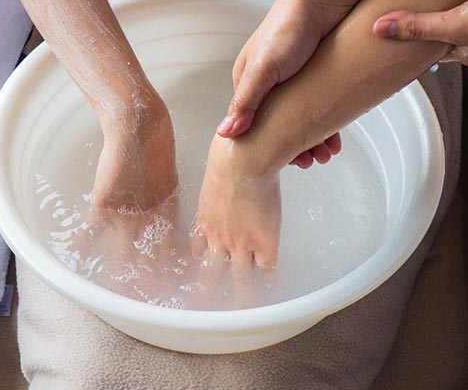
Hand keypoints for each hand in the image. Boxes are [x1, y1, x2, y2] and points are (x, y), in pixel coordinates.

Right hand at [73, 99, 184, 301]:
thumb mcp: (169, 177)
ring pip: (126, 256)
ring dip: (123, 277)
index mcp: (168, 213)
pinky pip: (91, 233)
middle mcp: (150, 219)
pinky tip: (78, 263)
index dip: (171, 272)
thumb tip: (168, 214)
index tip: (174, 292)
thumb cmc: (155, 147)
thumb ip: (167, 199)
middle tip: (151, 305)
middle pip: (151, 260)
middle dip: (151, 284)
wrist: (138, 127)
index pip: (171, 251)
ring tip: (122, 298)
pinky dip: (83, 248)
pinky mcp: (105, 206)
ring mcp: (128, 215)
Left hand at [195, 134, 281, 294]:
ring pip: (239, 280)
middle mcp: (218, 237)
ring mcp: (240, 243)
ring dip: (240, 299)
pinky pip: (267, 271)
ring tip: (239, 314)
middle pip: (210, 273)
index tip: (195, 272)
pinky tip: (273, 290)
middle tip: (202, 309)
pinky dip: (270, 283)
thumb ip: (218, 180)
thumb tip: (223, 168)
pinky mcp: (264, 243)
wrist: (244, 160)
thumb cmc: (228, 153)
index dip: (198, 261)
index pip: (198, 247)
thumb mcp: (215, 169)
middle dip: (206, 293)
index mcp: (205, 219)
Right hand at [217, 0, 344, 166]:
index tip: (289, 163)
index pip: (253, 123)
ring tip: (328, 152)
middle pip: (278, 122)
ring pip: (301, 115)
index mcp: (248, 81)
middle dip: (296, 144)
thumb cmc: (289, 27)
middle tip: (314, 161)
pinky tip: (338, 133)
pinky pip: (318, 102)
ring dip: (314, 136)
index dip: (270, 145)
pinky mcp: (314, 71)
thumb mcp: (265, 69)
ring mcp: (291, 76)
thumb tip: (225, 134)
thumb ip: (246, 102)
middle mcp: (267, 81)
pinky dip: (327, 119)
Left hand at [372, 0, 467, 64]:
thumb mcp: (455, 23)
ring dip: (449, 6)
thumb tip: (381, 28)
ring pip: (463, 16)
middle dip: (427, 20)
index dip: (410, 42)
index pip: (428, 50)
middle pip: (444, 32)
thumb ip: (419, 26)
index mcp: (462, 52)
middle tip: (408, 6)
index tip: (393, 33)